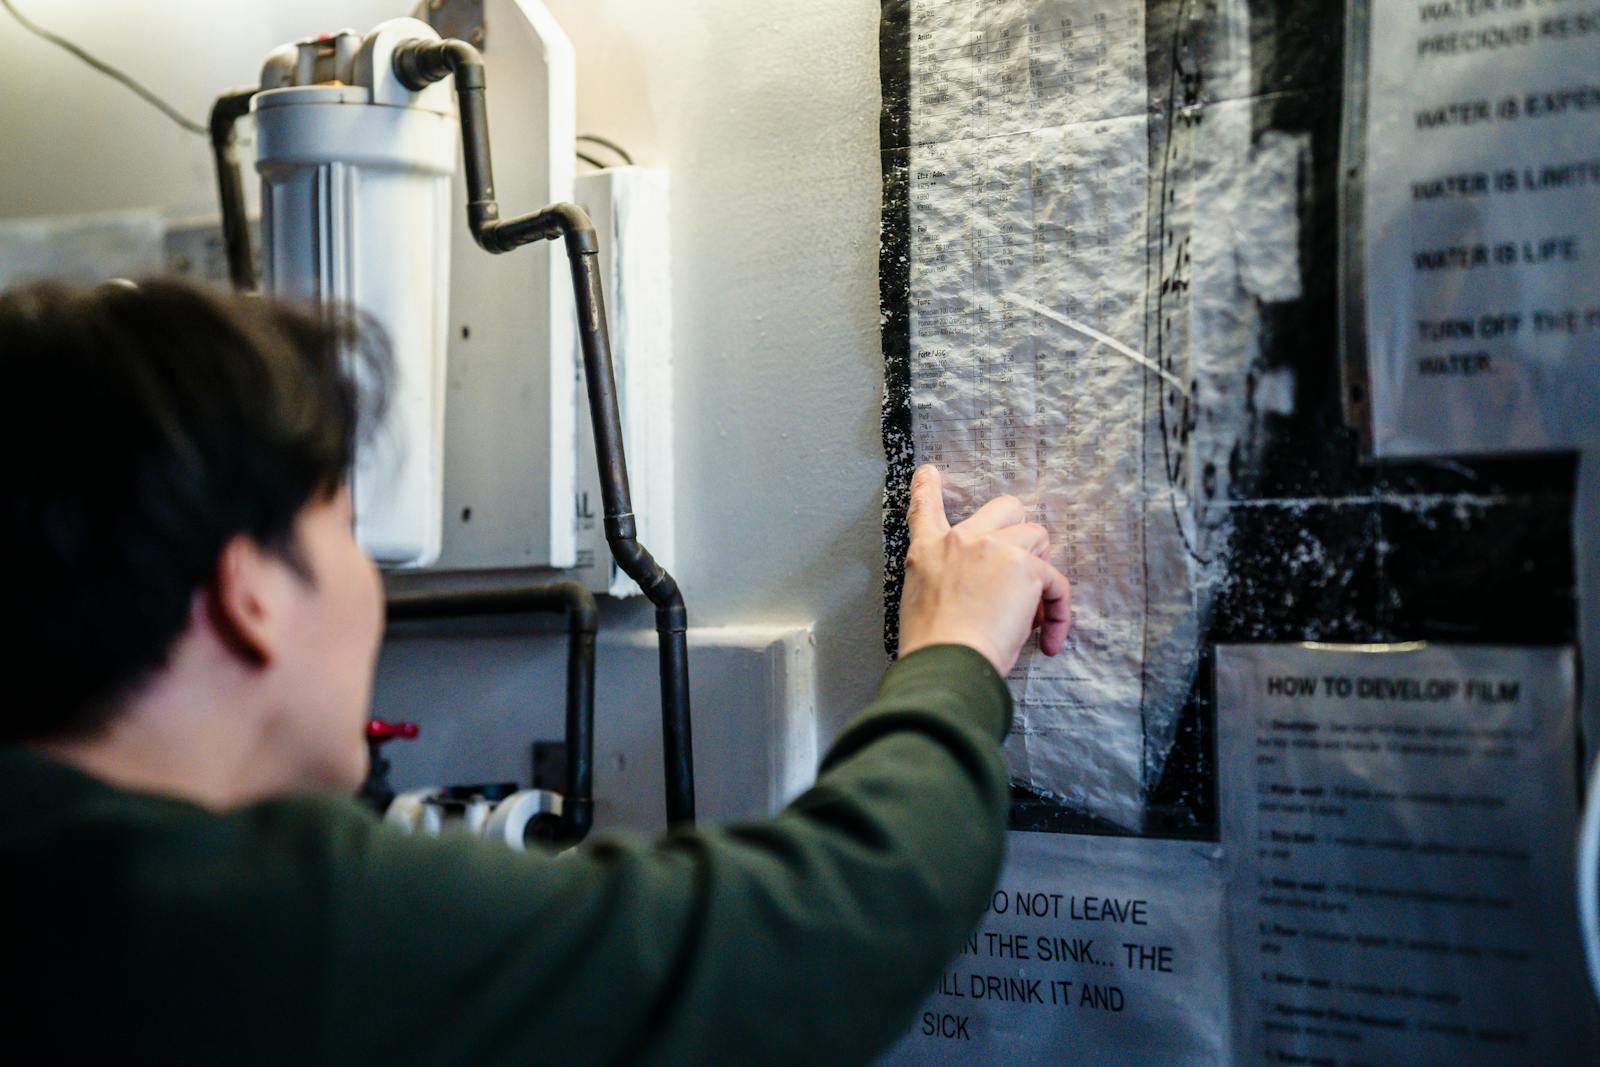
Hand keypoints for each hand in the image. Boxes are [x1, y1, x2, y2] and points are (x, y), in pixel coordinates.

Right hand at [897, 464, 1071, 675]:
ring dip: (1041, 570)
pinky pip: (1057, 582)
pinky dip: (1059, 612)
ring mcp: (995, 548)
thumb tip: (979, 594)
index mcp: (927, 550)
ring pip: (1038, 537)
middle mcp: (962, 539)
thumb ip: (945, 583)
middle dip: (1021, 530)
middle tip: (1022, 567)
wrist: (946, 661)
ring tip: (1032, 609)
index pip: (925, 507)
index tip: (930, 474)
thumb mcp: (919, 603)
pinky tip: (1050, 640)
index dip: (928, 487)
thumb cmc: (933, 647)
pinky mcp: (1026, 567)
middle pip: (1006, 507)